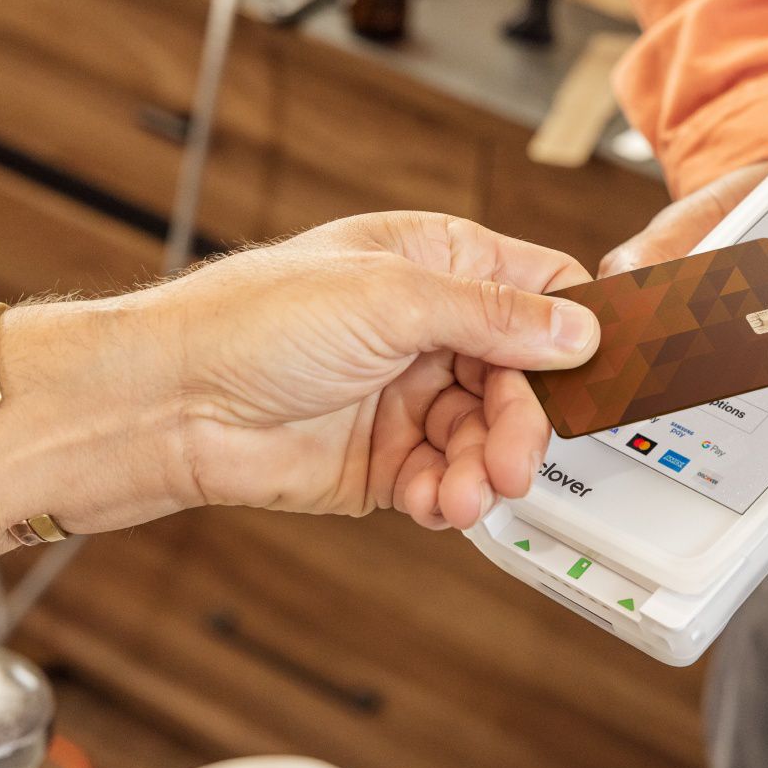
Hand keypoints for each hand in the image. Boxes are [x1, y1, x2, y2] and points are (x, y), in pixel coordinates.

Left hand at [143, 212, 598, 529]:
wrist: (169, 404)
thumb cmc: (254, 320)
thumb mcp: (390, 297)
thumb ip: (492, 315)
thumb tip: (578, 329)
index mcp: (437, 264)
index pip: (538, 291)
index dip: (574, 330)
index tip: (598, 375)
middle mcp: (430, 329)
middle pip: (524, 377)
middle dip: (522, 422)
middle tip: (514, 460)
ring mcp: (409, 396)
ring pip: (488, 437)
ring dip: (485, 468)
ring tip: (465, 493)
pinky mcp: (386, 459)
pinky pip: (446, 479)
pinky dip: (451, 495)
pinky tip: (439, 502)